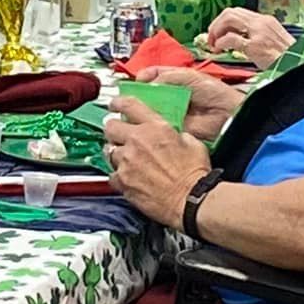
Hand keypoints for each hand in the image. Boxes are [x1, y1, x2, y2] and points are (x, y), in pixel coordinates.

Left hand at [104, 97, 209, 228]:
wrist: (191, 200)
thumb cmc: (195, 174)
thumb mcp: (192, 142)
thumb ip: (176, 134)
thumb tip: (171, 134)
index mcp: (156, 128)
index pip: (129, 105)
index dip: (118, 103)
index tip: (115, 104)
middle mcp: (137, 142)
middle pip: (110, 127)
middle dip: (114, 130)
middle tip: (119, 135)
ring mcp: (127, 162)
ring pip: (108, 151)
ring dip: (116, 153)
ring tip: (127, 160)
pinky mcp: (123, 182)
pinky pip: (111, 175)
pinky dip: (118, 176)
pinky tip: (129, 178)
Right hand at [129, 65, 243, 139]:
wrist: (227, 114)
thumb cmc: (214, 92)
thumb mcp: (188, 76)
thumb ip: (165, 76)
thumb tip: (146, 81)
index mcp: (175, 80)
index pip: (153, 76)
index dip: (143, 77)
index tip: (136, 80)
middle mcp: (171, 96)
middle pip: (149, 94)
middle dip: (140, 95)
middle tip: (130, 97)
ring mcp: (172, 112)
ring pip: (151, 110)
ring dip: (144, 109)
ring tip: (135, 108)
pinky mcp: (173, 127)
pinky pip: (158, 124)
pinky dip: (152, 123)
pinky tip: (147, 120)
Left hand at [205, 8, 293, 71]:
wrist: (299, 66)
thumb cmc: (289, 59)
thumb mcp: (275, 41)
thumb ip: (259, 36)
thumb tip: (240, 40)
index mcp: (266, 20)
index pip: (238, 12)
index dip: (223, 21)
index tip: (218, 33)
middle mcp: (261, 22)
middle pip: (230, 12)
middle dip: (216, 24)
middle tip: (211, 38)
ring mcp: (258, 33)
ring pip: (228, 20)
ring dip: (216, 31)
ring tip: (213, 44)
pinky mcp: (255, 46)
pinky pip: (230, 39)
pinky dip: (220, 43)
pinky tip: (219, 50)